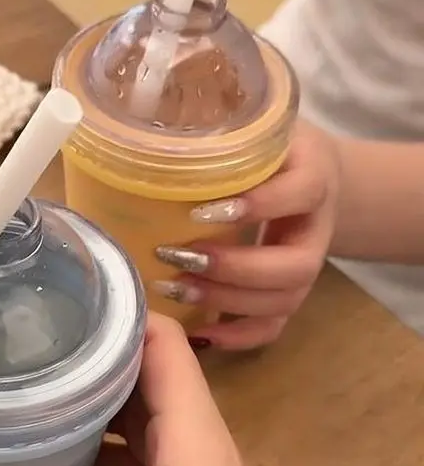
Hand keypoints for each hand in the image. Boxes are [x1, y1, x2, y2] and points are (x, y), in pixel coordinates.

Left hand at [155, 121, 340, 349]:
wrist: (308, 172)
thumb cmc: (267, 147)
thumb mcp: (253, 128)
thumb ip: (220, 131)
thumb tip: (147, 140)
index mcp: (315, 175)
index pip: (300, 193)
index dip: (257, 206)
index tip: (202, 210)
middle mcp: (317, 228)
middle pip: (295, 266)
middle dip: (232, 269)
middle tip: (176, 256)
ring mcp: (306, 266)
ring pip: (283, 301)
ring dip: (225, 302)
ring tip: (173, 288)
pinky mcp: (289, 292)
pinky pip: (274, 327)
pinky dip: (238, 337)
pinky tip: (198, 332)